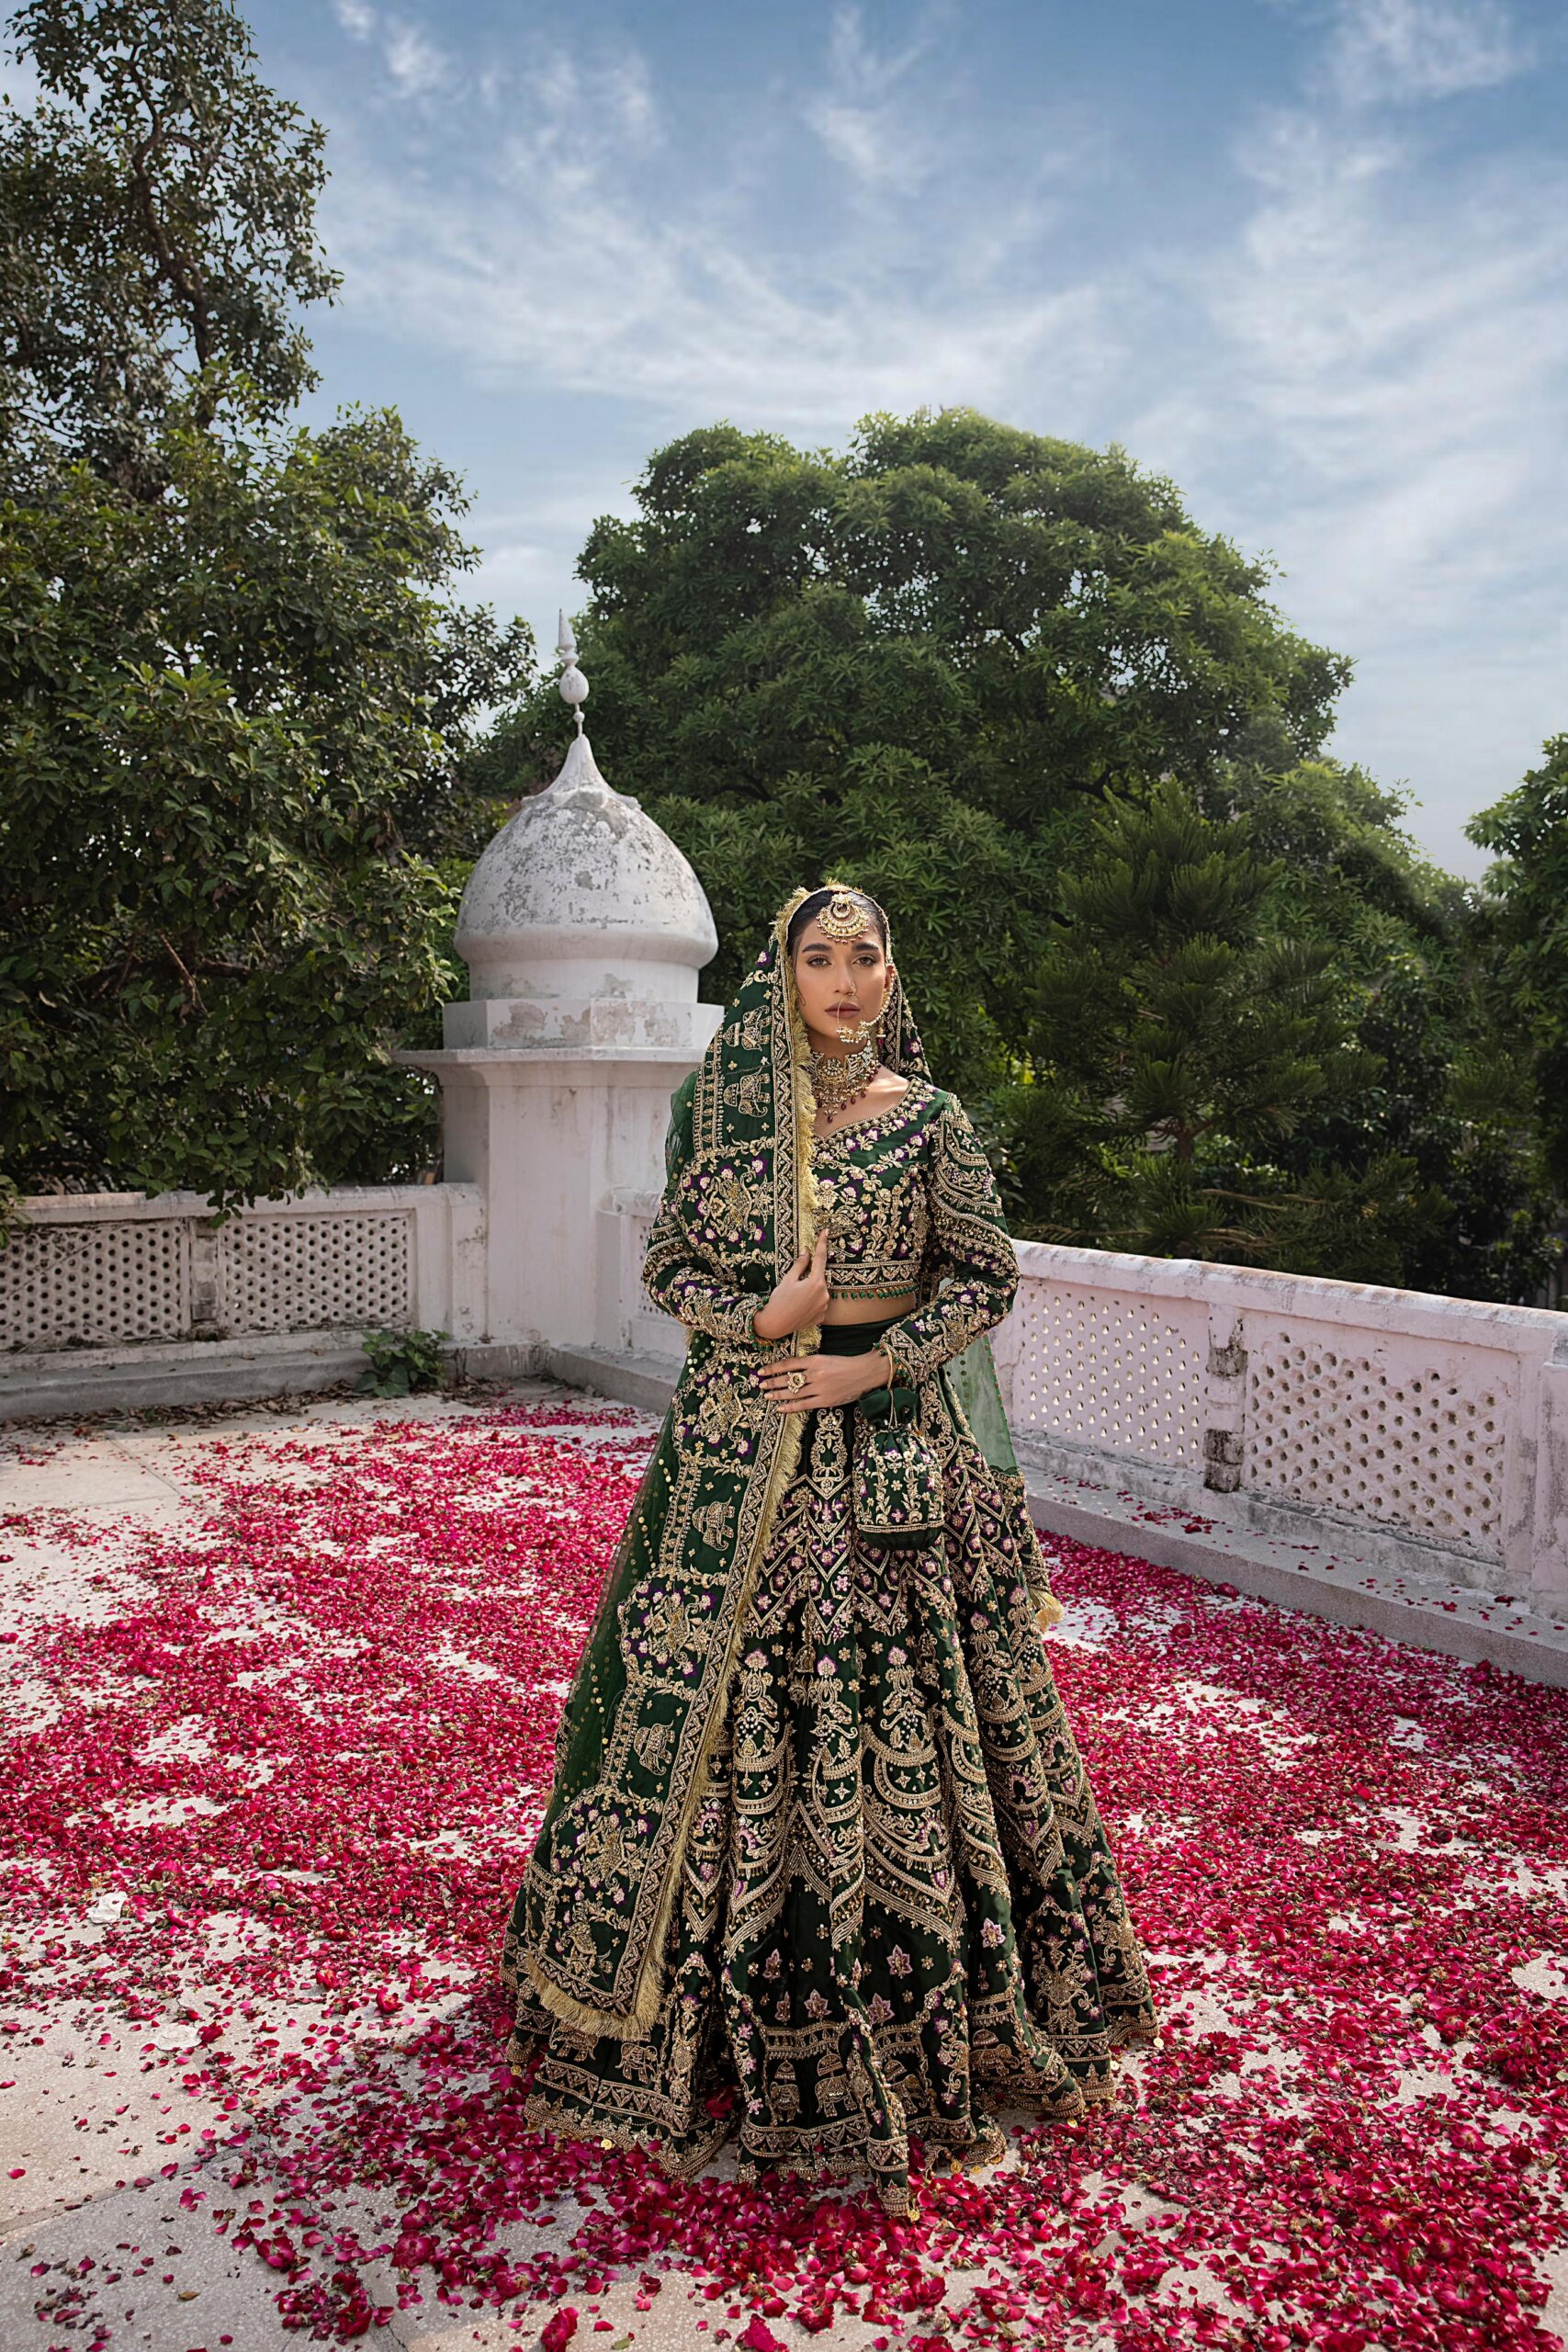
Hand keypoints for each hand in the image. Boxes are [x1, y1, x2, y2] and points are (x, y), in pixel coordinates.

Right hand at [751, 1232, 830, 1342]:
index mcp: (816, 1283)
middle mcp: (824, 1294)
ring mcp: (824, 1307)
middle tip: (794, 1284)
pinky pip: (818, 1304)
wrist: (775, 1324)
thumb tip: (806, 1252)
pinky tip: (799, 1306)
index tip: (825, 1232)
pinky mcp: (821, 1316)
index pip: (820, 1258)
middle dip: (809, 1276)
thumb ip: (800, 1264)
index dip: (822, 1244)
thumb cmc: (779, 1300)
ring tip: (795, 1298)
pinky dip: (811, 1302)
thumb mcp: (788, 1279)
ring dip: (810, 1290)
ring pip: (819, 1291)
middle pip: (819, 1278)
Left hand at [757, 1347, 892, 1412]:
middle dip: (772, 1382)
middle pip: (787, 1379)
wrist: (863, 1373)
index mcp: (815, 1359)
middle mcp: (815, 1373)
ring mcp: (819, 1388)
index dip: (773, 1368)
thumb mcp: (825, 1358)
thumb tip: (789, 1369)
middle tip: (761, 1384)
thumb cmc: (844, 1364)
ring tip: (767, 1396)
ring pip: (793, 1392)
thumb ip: (809, 1363)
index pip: (788, 1364)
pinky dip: (790, 1407)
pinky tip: (780, 1408)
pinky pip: (803, 1405)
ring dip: (778, 1395)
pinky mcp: (824, 1401)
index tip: (762, 1371)